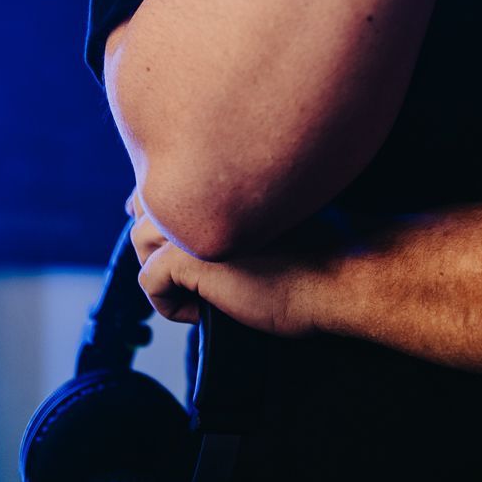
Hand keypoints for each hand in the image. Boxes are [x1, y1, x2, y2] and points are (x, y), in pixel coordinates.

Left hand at [126, 187, 353, 334]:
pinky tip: (203, 313)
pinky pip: (149, 281)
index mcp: (222, 167)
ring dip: (161, 271)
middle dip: (157, 242)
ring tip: (201, 292)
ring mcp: (193, 219)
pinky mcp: (190, 256)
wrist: (341, 274)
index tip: (185, 242)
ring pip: (140, 240)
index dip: (163, 212)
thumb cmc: (314, 248)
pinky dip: (169, 305)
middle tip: (196, 275)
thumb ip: (229, 203)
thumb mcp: (266, 216)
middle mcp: (202, 185)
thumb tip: (170, 213)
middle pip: (144, 206)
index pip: (161, 178)